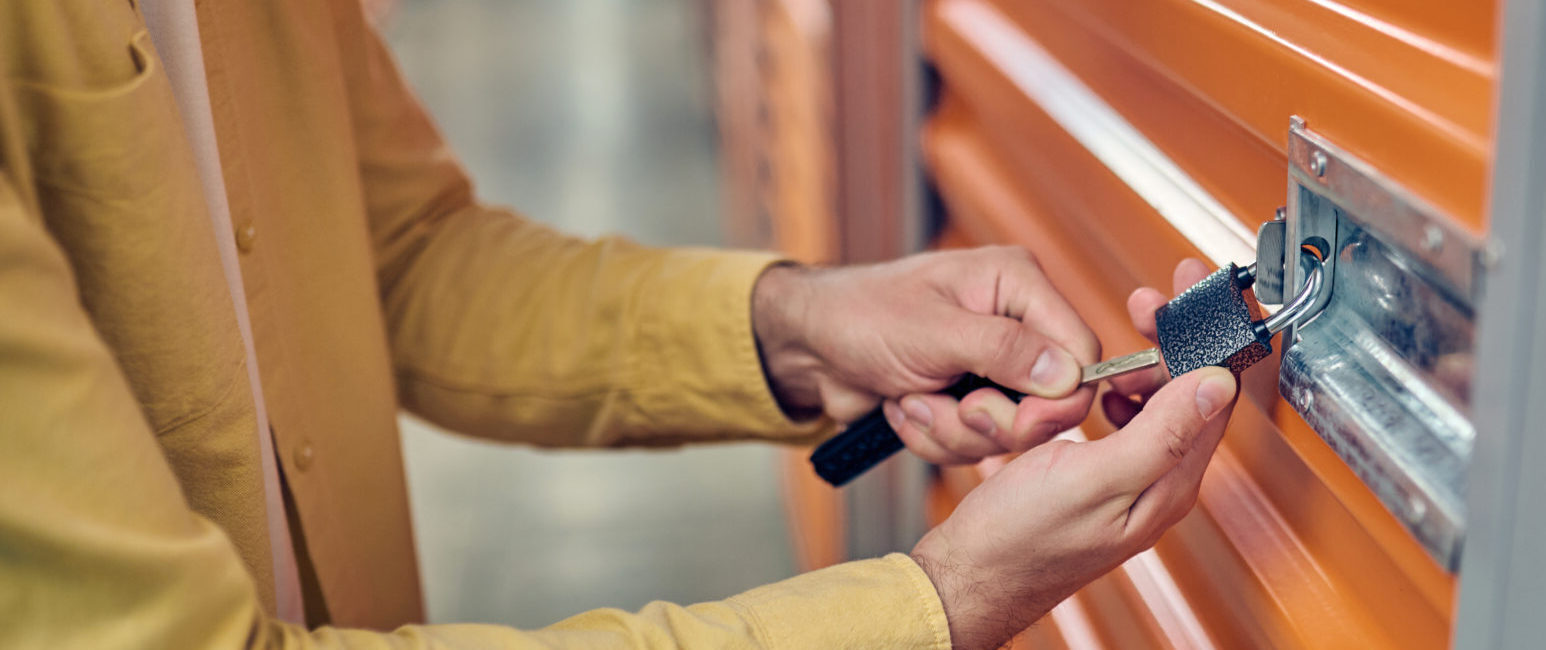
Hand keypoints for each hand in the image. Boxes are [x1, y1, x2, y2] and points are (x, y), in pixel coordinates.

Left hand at [751, 247, 1099, 462]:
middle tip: (954, 406)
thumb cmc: (860, 316)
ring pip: (1009, 432)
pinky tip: (902, 409)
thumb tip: (1067, 375)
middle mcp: (1013, 325)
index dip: (1058, 397)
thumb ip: (1002, 351)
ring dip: (953, 430)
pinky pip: (974, 444)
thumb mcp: (932, 331)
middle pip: (1050, 403)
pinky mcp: (966, 401)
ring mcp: (990, 368)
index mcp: (1017, 285)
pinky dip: (935, 437)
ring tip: (910, 400)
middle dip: (991, 420)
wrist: (807, 347)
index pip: (1080, 350)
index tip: (1017, 419)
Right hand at [909, 259, 1237, 649]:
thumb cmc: (1019, 538)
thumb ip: (1160, 433)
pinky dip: (1120, 390)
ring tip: (1118, 342)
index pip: (1216, 393)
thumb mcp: (1092, 477)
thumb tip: (1217, 384)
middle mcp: (1161, 482)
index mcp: (1170, 481)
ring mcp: (1134, 481)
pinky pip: (1131, 422)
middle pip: (1193, 392)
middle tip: (1145, 301)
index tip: (1191, 290)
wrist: (971, 575)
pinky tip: (1096, 385)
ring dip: (1146, 362)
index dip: (1208, 333)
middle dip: (1175, 338)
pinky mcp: (1105, 479)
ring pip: (1161, 403)